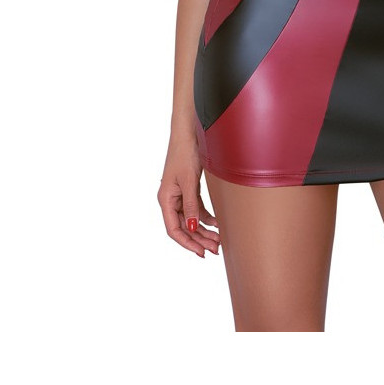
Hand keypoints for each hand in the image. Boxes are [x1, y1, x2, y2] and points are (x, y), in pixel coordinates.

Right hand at [158, 134, 220, 256]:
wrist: (188, 133)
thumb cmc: (184, 153)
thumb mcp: (189, 180)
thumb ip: (191, 205)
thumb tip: (192, 227)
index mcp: (165, 199)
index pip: (174, 230)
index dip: (187, 243)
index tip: (201, 252)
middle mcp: (170, 200)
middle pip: (183, 227)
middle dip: (199, 239)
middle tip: (215, 249)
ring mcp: (179, 194)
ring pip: (191, 219)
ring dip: (204, 230)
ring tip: (218, 240)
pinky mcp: (188, 188)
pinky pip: (196, 208)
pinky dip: (206, 217)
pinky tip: (217, 224)